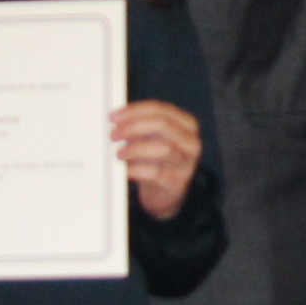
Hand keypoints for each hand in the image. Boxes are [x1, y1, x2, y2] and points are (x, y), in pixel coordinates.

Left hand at [113, 100, 205, 220]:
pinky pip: (155, 173)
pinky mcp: (176, 183)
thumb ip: (137, 126)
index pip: (161, 109)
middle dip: (133, 126)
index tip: (114, 117)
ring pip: (162, 148)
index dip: (134, 111)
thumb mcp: (150, 139)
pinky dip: (136, 170)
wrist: (165, 195)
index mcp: (187, 125)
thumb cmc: (157, 162)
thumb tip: (116, 119)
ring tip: (119, 154)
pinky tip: (125, 170)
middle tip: (114, 134)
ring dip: (135, 149)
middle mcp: (191, 142)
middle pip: (163, 124)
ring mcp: (186, 164)